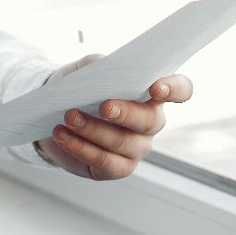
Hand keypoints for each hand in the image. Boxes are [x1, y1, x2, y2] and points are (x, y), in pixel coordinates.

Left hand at [35, 55, 194, 180]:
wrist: (54, 114)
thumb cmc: (81, 87)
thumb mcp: (89, 69)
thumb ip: (101, 66)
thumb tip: (106, 72)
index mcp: (153, 94)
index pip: (181, 90)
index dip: (174, 89)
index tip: (155, 88)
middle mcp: (151, 122)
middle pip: (150, 120)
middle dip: (126, 113)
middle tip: (103, 107)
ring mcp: (137, 148)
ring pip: (123, 142)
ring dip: (93, 129)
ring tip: (69, 117)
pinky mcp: (118, 168)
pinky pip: (105, 161)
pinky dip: (81, 148)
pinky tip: (62, 135)